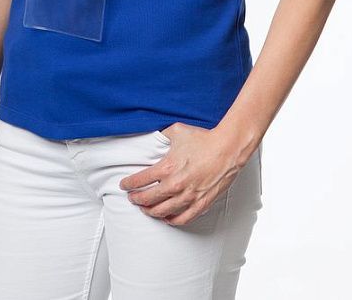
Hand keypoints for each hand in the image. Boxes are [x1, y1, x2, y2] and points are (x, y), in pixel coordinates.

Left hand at [119, 122, 242, 226]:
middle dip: (136, 200)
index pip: (140, 180)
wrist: (227, 148)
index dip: (129, 184)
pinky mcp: (201, 203)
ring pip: (163, 212)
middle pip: (148, 199)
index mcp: (167, 167)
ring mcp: (188, 196)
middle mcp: (175, 185)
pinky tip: (167, 218)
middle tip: (132, 198)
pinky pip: (183, 218)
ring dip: (151, 211)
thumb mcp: (177, 131)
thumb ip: (162, 134)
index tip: (124, 185)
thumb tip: (154, 134)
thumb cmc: (204, 139)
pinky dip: (172, 220)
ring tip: (146, 209)